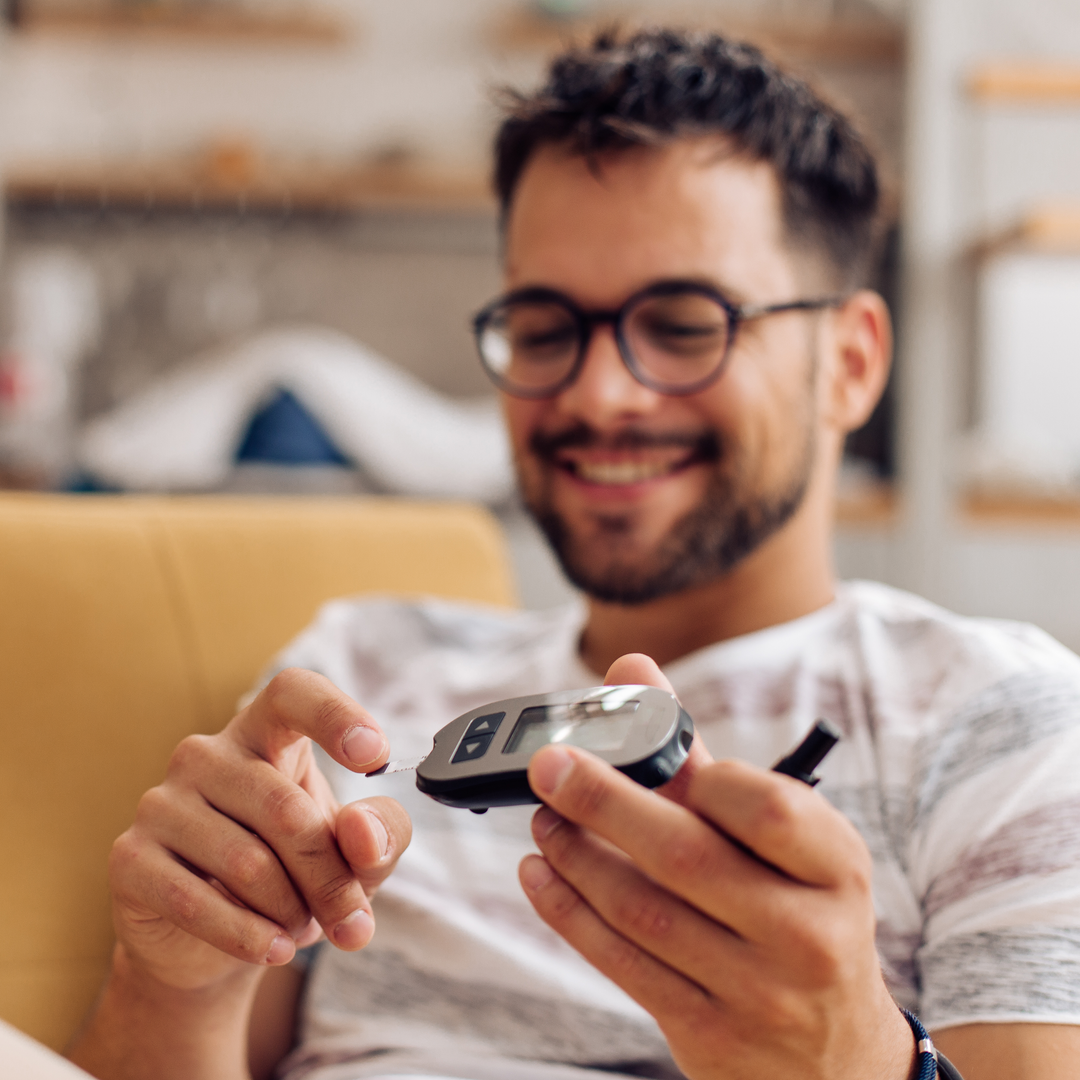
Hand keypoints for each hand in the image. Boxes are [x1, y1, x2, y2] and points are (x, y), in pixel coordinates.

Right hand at [109, 668, 411, 991]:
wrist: (217, 941)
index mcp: (267, 731)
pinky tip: (271, 949)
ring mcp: (162, 802)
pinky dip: (246, 936)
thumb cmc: (298, 874)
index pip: (293, 693)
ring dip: (291, 912)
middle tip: (352, 920)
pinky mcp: (130, 857)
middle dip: (331, 879)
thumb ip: (380, 834)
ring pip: (249, 863)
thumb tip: (362, 834)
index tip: (376, 756)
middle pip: (287, 811)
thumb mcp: (358, 855)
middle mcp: (207, 754)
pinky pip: (195, 902)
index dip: (335, 716)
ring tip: (301, 927)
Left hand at [518, 654, 912, 1079]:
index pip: (766, 807)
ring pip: (642, 911)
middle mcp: (807, 934)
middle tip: (548, 765)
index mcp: (836, 869)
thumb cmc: (799, 913)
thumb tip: (630, 671)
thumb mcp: (784, 844)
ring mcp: (759, 992)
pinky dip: (570, 913)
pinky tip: (540, 874)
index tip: (646, 751)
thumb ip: (701, 758)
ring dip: (576, 856)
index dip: (699, 774)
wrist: (834, 1055)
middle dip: (603, 801)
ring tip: (544, 818)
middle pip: (686, 855)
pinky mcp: (709, 1034)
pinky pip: (623, 963)